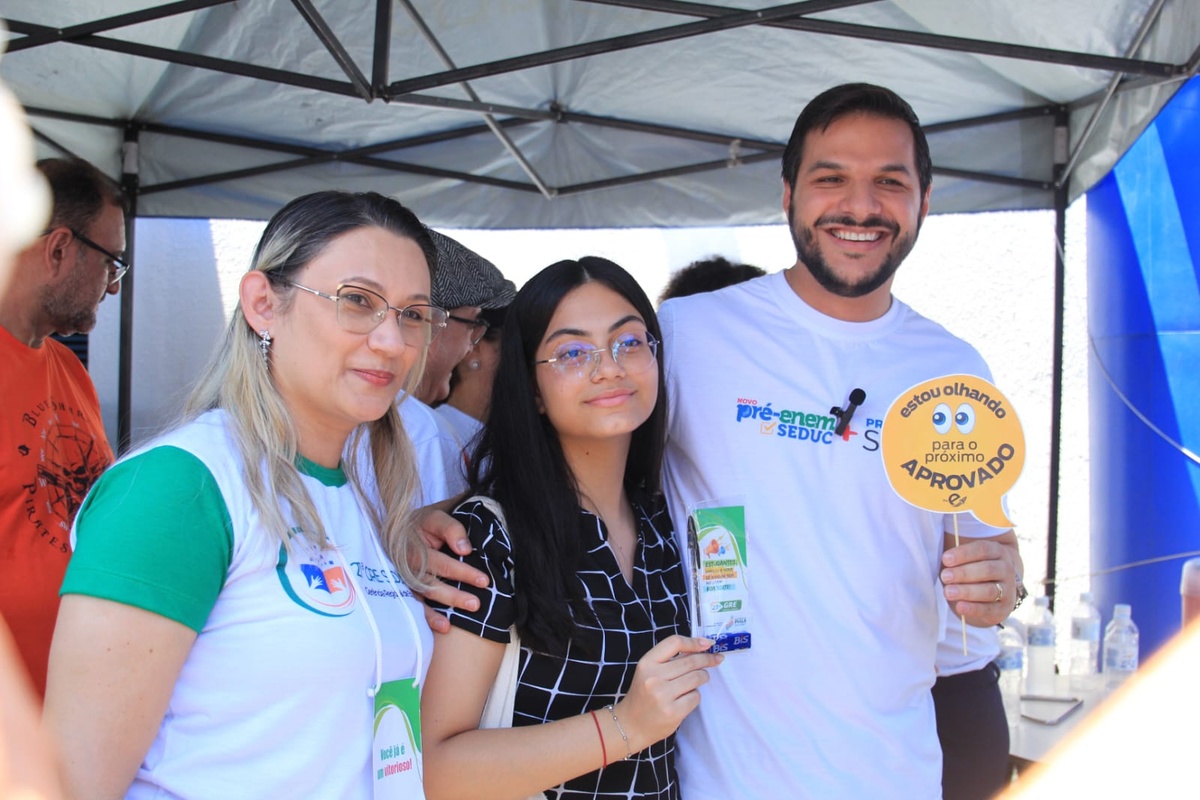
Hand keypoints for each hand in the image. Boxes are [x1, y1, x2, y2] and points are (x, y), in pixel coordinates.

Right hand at [411, 507, 488, 633]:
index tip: (484, 581)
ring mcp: (403, 580)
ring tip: (459, 618)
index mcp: (414, 547)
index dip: (462, 572)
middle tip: (476, 604)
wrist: (396, 530)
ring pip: (423, 596)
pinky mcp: (401, 591)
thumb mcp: (435, 518)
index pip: (441, 562)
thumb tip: (465, 549)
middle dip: (454, 595)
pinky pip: (414, 607)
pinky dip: (428, 618)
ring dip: (440, 610)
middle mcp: (407, 566)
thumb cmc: (421, 525)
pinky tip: (444, 626)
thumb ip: (450, 529)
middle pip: (431, 583)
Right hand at [614, 635, 722, 751]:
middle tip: (716, 659)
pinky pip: (696, 696)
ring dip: (703, 677)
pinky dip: (695, 696)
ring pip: (697, 678)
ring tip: (698, 680)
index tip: (707, 643)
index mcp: (646, 663)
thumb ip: (669, 660)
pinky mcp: (673, 712)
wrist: (630, 724)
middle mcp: (653, 678)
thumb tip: (701, 647)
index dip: (694, 642)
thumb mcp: (648, 671)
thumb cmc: (643, 695)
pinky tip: (686, 698)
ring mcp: (663, 696)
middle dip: (707, 659)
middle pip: (690, 661)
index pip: (674, 643)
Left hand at [941, 534, 1019, 626]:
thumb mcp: (970, 558)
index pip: (983, 549)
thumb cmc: (974, 569)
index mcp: (997, 552)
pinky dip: (974, 608)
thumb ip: (958, 558)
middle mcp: (1006, 569)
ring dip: (967, 591)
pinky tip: (960, 607)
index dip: (964, 554)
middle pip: (987, 569)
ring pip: (989, 590)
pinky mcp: (1003, 608)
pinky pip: (989, 609)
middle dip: (964, 573)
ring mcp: (1008, 589)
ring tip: (948, 592)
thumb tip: (943, 560)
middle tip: (945, 576)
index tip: (945, 559)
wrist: (996, 589)